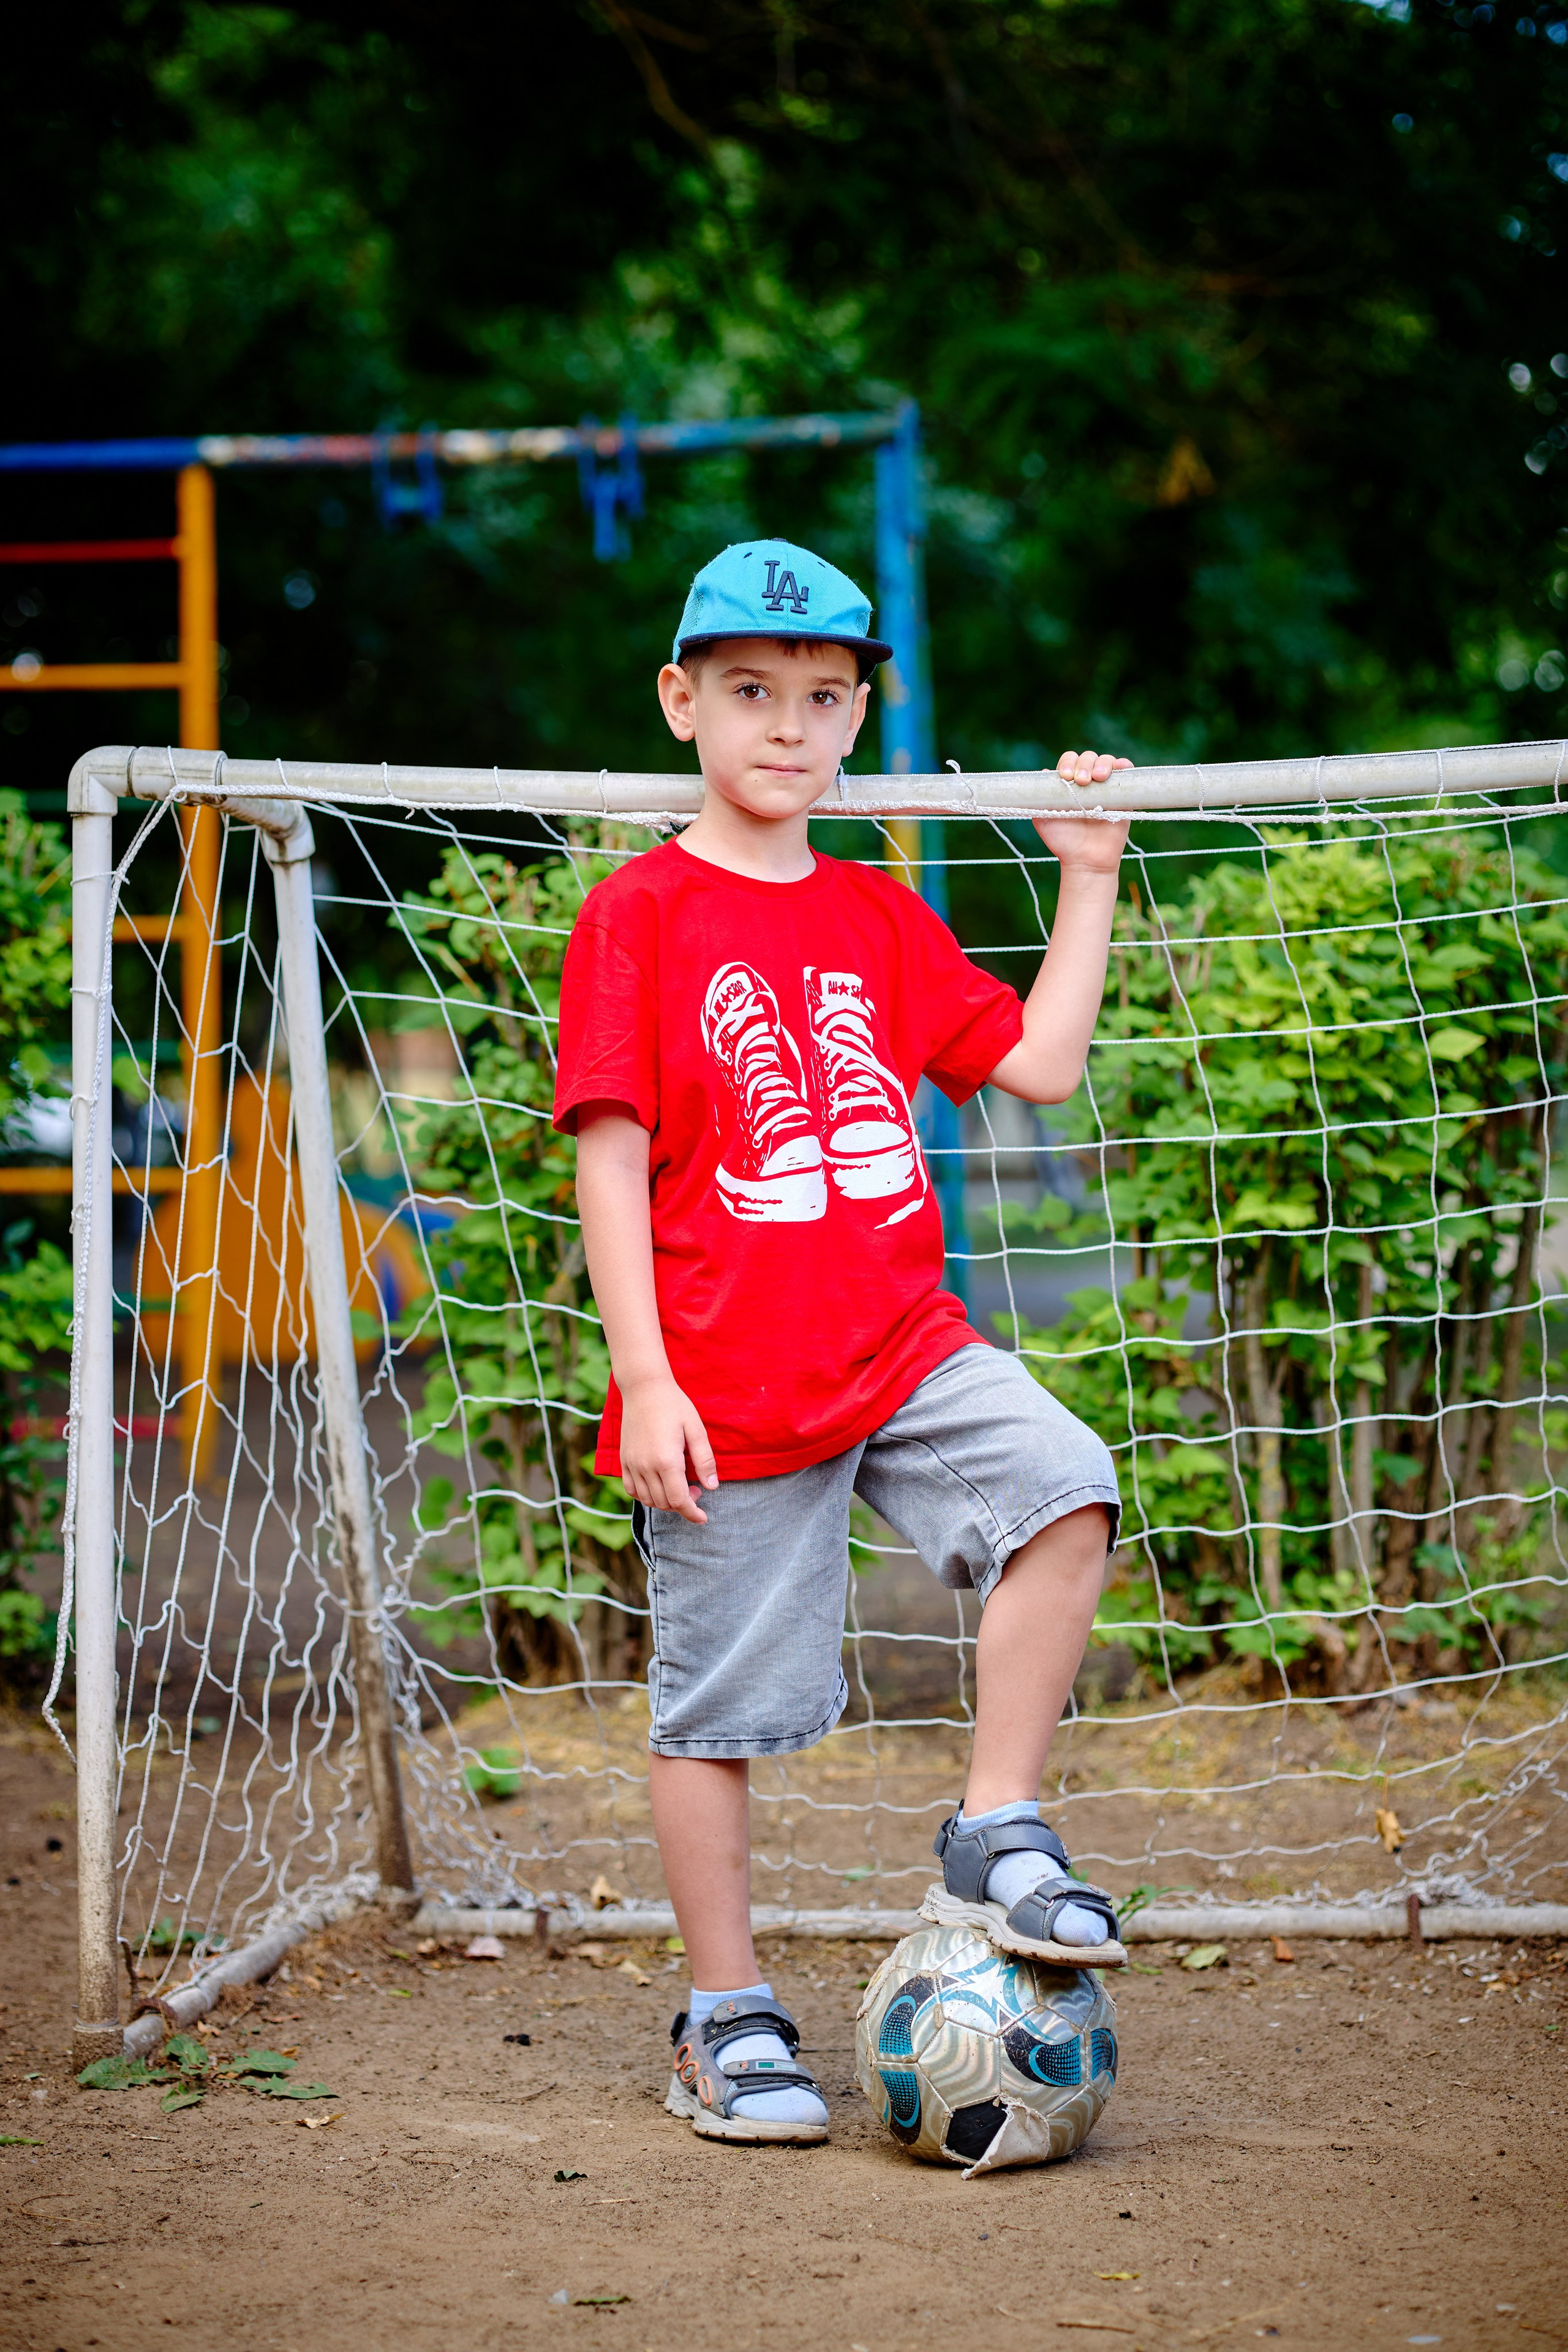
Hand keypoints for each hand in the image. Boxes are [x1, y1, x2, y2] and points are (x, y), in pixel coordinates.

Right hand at [618, 1374, 718, 1522]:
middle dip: (683, 1505)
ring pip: (648, 1500)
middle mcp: (646, 1466)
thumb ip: (705, 1460)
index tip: (703, 1518)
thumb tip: (712, 1487)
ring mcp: (632, 1464)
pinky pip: (632, 1489)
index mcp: (667, 1460)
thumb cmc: (674, 1406)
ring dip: (665, 1502)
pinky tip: (659, 1486)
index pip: (679, 1500)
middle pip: (664, 1503)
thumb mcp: (696, 1429)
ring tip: (679, 1486)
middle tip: (696, 1489)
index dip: (692, 1514)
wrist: (644, 1388)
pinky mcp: (623, 1460)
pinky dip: (646, 1496)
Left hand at [1033, 746, 1132, 872]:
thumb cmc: (1064, 842)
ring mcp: (1106, 788)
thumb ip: (1039, 800)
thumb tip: (1045, 772)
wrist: (1086, 861)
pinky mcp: (1123, 796)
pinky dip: (1124, 765)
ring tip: (1098, 778)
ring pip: (1106, 762)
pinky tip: (1120, 767)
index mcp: (1069, 785)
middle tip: (1082, 781)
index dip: (1068, 763)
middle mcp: (1088, 783)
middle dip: (1084, 764)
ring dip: (1102, 764)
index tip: (1066, 777)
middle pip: (1088, 758)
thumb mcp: (1044, 821)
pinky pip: (1126, 773)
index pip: (1069, 762)